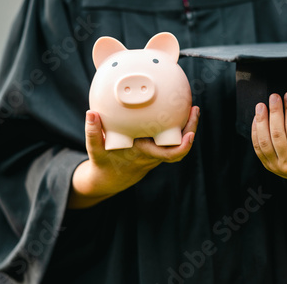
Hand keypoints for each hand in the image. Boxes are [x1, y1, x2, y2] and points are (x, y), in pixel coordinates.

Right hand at [68, 106, 199, 207]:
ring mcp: (157, 153)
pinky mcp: (157, 149)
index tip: (190, 135)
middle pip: (180, 146)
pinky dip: (179, 127)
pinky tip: (179, 110)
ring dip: (188, 126)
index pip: (169, 155)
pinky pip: (173, 139)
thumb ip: (92, 132)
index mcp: (144, 154)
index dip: (183, 147)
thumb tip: (91, 113)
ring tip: (192, 107)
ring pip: (179, 142)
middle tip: (194, 109)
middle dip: (191, 129)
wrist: (109, 179)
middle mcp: (154, 155)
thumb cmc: (103, 163)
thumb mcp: (95, 149)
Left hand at [251, 92, 286, 196]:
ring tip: (261, 106)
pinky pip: (258, 148)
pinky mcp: (268, 166)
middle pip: (277, 134)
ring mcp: (276, 166)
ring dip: (261, 121)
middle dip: (274, 112)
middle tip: (273, 97)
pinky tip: (256, 119)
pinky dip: (255, 132)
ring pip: (264, 141)